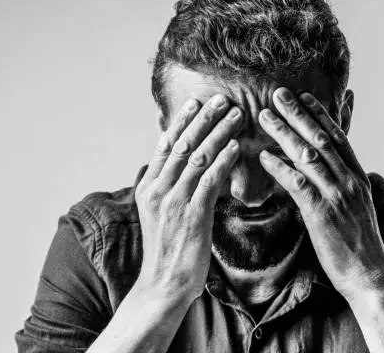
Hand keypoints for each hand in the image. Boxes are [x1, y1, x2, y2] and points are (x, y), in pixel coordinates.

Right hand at [134, 94, 241, 301]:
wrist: (162, 285)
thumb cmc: (166, 248)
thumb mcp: (158, 213)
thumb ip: (166, 186)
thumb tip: (177, 164)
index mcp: (148, 186)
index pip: (166, 145)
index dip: (182, 121)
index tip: (197, 102)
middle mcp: (157, 190)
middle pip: (182, 144)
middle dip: (203, 119)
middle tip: (222, 99)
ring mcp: (173, 202)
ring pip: (198, 158)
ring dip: (219, 133)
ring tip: (236, 115)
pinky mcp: (192, 216)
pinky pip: (209, 181)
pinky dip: (223, 161)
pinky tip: (236, 147)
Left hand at [258, 88, 383, 298]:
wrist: (370, 273)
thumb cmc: (359, 242)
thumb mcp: (356, 206)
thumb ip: (341, 184)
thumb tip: (324, 170)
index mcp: (358, 177)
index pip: (338, 137)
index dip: (320, 114)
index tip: (303, 96)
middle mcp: (349, 180)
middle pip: (321, 138)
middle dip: (298, 114)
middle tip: (277, 94)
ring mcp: (337, 195)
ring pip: (308, 155)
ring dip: (284, 133)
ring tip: (264, 116)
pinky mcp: (322, 213)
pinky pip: (298, 184)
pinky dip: (280, 167)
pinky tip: (264, 156)